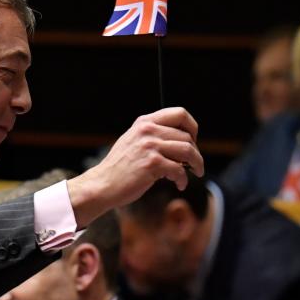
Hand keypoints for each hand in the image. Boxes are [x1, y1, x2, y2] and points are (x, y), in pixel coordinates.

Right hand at [67, 107, 203, 225]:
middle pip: (187, 136)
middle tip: (194, 165)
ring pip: (188, 151)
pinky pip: (179, 170)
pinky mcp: (152, 163)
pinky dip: (183, 180)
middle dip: (196, 153)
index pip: (179, 114)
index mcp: (144, 122)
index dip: (192, 127)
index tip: (194, 141)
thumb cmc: (120, 167)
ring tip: (195, 173)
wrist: (103, 184)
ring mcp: (149, 146)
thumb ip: (153, 135)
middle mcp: (147, 130)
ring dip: (197, 164)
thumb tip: (183, 139)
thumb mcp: (134, 141)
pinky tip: (179, 185)